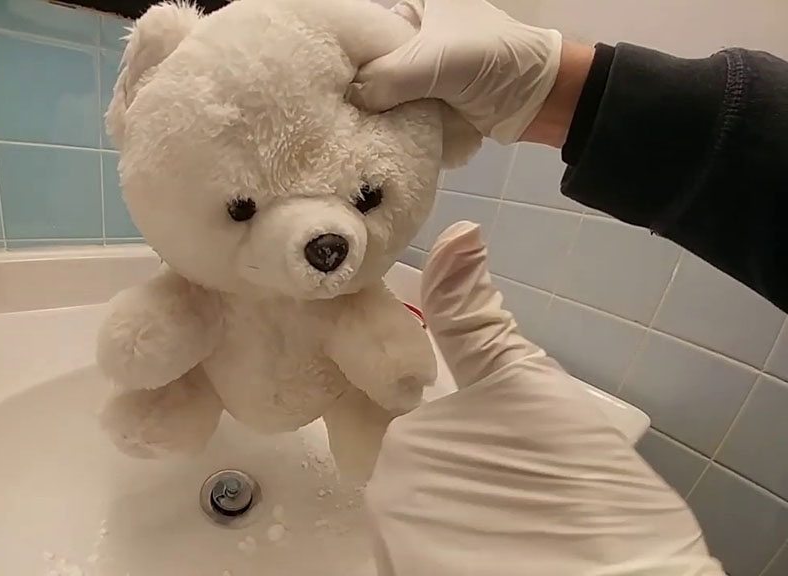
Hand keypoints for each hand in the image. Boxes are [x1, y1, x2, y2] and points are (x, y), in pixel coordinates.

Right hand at [350, 0, 563, 143]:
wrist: (538, 97)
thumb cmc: (488, 60)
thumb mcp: (429, 63)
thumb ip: (382, 79)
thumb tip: (348, 101)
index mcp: (417, 3)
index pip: (365, 26)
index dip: (348, 51)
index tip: (332, 77)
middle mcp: (415, 30)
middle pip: (371, 59)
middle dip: (360, 84)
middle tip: (340, 107)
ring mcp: (423, 65)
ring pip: (383, 86)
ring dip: (375, 107)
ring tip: (355, 125)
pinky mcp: (430, 95)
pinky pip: (399, 106)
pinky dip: (392, 120)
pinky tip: (376, 133)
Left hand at [366, 221, 724, 574]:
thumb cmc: (581, 480)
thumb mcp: (527, 381)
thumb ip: (473, 314)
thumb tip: (457, 233)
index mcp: (398, 444)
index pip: (421, 425)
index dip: (473, 434)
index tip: (515, 450)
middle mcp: (382, 507)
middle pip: (427, 476)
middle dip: (471, 472)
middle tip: (529, 480)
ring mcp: (401, 557)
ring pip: (433, 520)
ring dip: (469, 515)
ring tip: (527, 519)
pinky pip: (435, 557)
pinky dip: (467, 551)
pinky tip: (514, 548)